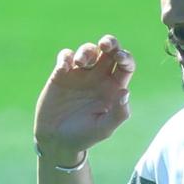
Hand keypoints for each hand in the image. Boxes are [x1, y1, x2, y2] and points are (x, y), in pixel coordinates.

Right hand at [33, 36, 133, 162]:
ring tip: (81, 63)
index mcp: (114, 88)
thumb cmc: (85, 136)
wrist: (58, 140)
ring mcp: (80, 74)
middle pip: (108, 51)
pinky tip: (65, 67)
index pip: (125, 66)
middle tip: (106, 45)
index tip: (120, 58)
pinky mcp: (61, 74)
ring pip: (88, 50)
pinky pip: (66, 57)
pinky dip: (66, 57)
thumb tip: (125, 92)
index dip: (125, 57)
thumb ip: (118, 113)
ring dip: (87, 51)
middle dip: (110, 43)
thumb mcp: (104, 128)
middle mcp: (99, 77)